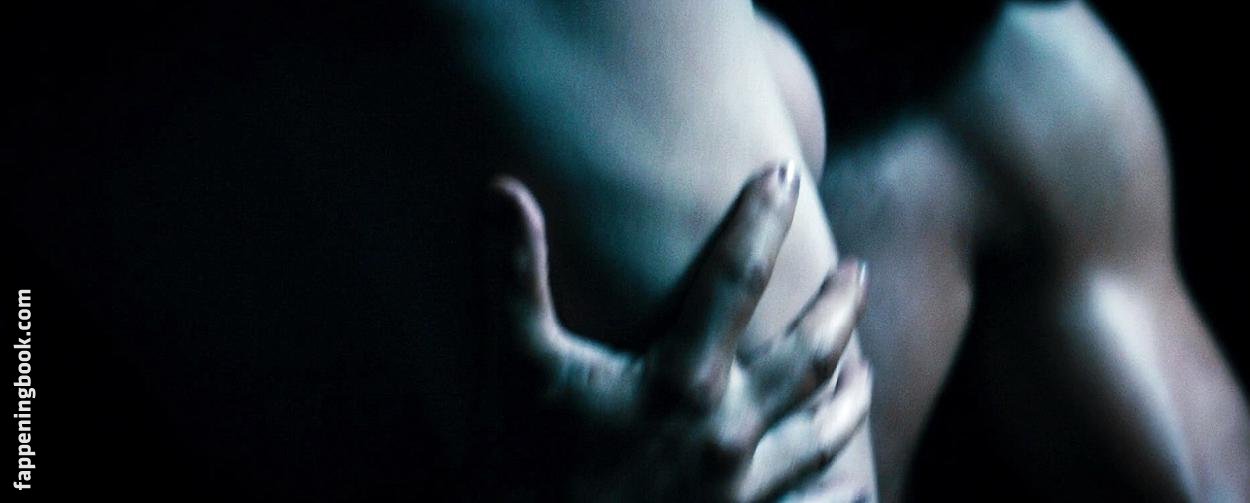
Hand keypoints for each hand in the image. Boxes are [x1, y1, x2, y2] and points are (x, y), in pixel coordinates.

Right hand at [478, 162, 869, 500]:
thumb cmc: (522, 467)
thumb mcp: (514, 366)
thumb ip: (513, 277)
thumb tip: (500, 189)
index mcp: (681, 379)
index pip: (735, 278)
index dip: (762, 220)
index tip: (785, 175)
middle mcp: (727, 429)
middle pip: (809, 354)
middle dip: (839, 308)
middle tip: (857, 272)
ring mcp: (741, 487)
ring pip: (824, 432)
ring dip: (851, 394)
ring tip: (867, 368)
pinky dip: (839, 491)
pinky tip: (857, 484)